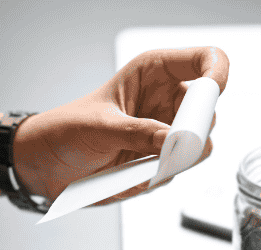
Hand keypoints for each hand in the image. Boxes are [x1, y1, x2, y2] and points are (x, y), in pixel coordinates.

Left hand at [13, 46, 228, 205]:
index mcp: (155, 73)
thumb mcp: (100, 128)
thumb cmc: (65, 130)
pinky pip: (174, 172)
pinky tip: (125, 176)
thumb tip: (176, 141)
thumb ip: (140, 134)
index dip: (217, 75)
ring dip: (170, 161)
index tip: (211, 96)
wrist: (44, 164)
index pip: (207, 60)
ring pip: (197, 148)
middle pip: (208, 112)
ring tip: (134, 165)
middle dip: (193, 132)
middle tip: (168, 146)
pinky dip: (154, 178)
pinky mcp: (158, 162)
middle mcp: (166, 101)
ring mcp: (165, 133)